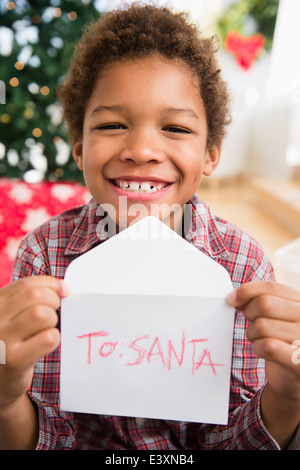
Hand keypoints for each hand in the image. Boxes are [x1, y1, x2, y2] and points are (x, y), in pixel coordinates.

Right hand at [0, 276, 69, 409]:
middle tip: (54, 313)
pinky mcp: (15, 360)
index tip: (64, 290)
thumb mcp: (11, 316)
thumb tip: (64, 287)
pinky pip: (48, 338)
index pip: (26, 284)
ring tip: (46, 330)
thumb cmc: (10, 343)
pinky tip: (45, 344)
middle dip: (53, 301)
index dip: (51, 284)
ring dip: (53, 320)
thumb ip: (29, 298)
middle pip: (35, 296)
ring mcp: (3, 340)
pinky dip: (54, 338)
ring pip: (42, 314)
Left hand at [227, 281, 299, 398]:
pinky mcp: (298, 360)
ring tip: (261, 339)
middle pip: (265, 304)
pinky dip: (258, 348)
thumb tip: (234, 298)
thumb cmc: (282, 339)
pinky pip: (267, 346)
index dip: (247, 290)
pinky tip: (264, 351)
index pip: (272, 287)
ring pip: (262, 326)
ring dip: (253, 334)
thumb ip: (259, 299)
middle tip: (253, 324)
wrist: (296, 374)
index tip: (231, 299)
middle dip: (250, 314)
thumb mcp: (276, 314)